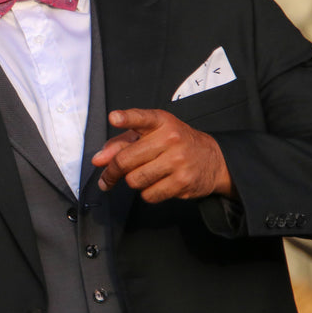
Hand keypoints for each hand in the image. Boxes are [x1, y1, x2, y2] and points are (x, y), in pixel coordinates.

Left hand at [92, 108, 234, 202]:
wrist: (212, 159)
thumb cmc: (174, 144)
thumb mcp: (151, 135)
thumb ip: (121, 143)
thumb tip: (99, 159)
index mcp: (161, 122)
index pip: (141, 118)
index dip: (126, 118)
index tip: (114, 118)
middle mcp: (170, 138)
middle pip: (126, 160)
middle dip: (112, 172)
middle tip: (107, 178)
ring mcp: (178, 160)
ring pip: (135, 180)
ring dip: (133, 182)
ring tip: (143, 175)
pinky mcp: (183, 182)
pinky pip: (149, 194)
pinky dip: (148, 193)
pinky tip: (158, 184)